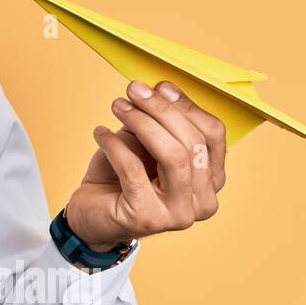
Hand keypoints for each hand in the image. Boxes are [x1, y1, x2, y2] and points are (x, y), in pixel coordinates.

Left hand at [64, 79, 226, 250]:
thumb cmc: (122, 177)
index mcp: (211, 180)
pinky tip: (100, 133)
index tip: (161, 86)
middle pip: (192, 142)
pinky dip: (115, 145)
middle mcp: (203, 202)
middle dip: (160, 110)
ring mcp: (179, 214)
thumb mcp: (146, 144)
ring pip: (172, 155)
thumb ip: (160, 123)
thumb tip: (161, 90)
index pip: (213, 135)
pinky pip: (133, 170)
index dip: (187, 106)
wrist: (92, 214)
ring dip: (141, 122)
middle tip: (133, 91)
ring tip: (118, 106)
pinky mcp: (147, 218)